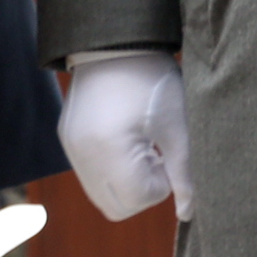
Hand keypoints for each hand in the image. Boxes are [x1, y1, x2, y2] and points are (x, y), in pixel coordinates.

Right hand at [57, 51, 193, 222]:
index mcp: (111, 148)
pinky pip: (89, 175)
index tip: (167, 159)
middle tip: (156, 159)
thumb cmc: (153, 82)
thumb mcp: (177, 127)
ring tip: (141, 151)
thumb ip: (184, 174)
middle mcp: (84, 154)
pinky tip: (125, 143)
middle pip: (116, 208)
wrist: (114, 43)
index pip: (137, 200)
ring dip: (125, 185)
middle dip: (142, 193)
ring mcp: (71, 148)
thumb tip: (189, 213)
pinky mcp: (67, 140)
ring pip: (100, 196)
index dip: (161, 187)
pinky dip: (110, 172)